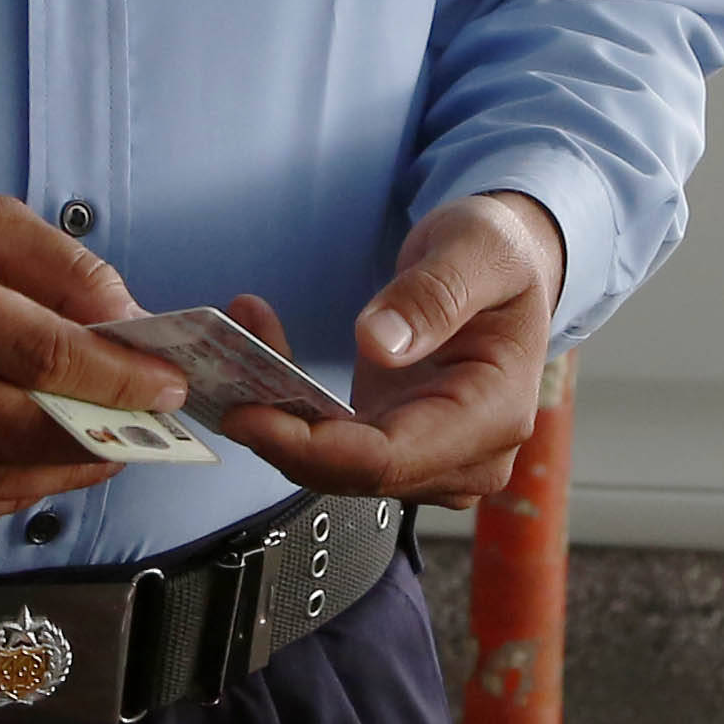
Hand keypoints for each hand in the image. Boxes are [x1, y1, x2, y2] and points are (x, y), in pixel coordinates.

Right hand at [0, 185, 195, 527]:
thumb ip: (58, 266)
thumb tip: (132, 327)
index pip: (35, 350)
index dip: (115, 378)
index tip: (168, 384)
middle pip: (12, 429)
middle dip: (100, 435)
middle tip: (150, 427)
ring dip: (61, 472)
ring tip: (106, 448)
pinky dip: (9, 491)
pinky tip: (38, 463)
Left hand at [214, 194, 564, 502]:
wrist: (504, 268)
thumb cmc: (500, 255)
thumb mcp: (478, 250)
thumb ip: (434, 295)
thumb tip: (380, 344)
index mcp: (495, 415)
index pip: (392, 458)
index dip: (314, 447)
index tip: (249, 415)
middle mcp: (466, 455)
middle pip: (356, 473)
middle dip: (281, 433)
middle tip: (220, 374)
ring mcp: (431, 458)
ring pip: (335, 465)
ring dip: (277, 416)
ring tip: (237, 339)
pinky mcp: (397, 445)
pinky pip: (331, 443)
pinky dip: (288, 407)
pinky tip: (259, 349)